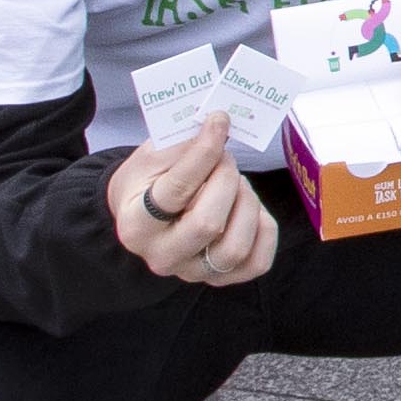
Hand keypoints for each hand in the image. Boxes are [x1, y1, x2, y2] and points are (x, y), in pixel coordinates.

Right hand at [107, 120, 276, 286]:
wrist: (145, 214)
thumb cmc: (150, 181)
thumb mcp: (154, 157)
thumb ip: (184, 144)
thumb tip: (221, 124)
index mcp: (136, 225)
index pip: (176, 191)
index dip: (203, 153)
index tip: (219, 121)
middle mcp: (161, 256)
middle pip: (208, 224)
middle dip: (226, 181)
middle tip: (226, 159)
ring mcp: (192, 272)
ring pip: (236, 246)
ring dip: (246, 204)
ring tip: (236, 184)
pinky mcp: (221, 278)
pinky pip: (258, 261)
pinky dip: (264, 229)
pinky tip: (250, 208)